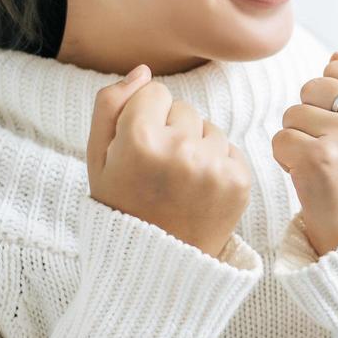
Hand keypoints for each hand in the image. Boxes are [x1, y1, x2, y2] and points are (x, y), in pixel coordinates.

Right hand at [86, 65, 251, 259]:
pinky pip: (230, 149)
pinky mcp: (240, 181)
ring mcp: (213, 166)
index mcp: (139, 140)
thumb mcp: (97, 159)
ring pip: (209, 128)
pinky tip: (199, 192)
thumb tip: (144, 71)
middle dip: (171, 131)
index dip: (144, 119)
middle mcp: (180, 150)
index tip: (139, 150)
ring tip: (179, 184)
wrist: (156, 266)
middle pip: (184, 108)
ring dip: (196, 147)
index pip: (155, 92)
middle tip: (159, 172)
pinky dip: (217, 165)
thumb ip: (110, 106)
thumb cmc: (122, 207)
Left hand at [271, 51, 337, 256]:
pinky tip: (308, 176)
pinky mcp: (319, 161)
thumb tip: (336, 57)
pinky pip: (280, 139)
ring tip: (323, 164)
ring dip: (298, 138)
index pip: (337, 70)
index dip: (333, 100)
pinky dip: (286, 159)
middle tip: (334, 149)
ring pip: (293, 113)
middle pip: (313, 87)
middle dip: (312, 115)